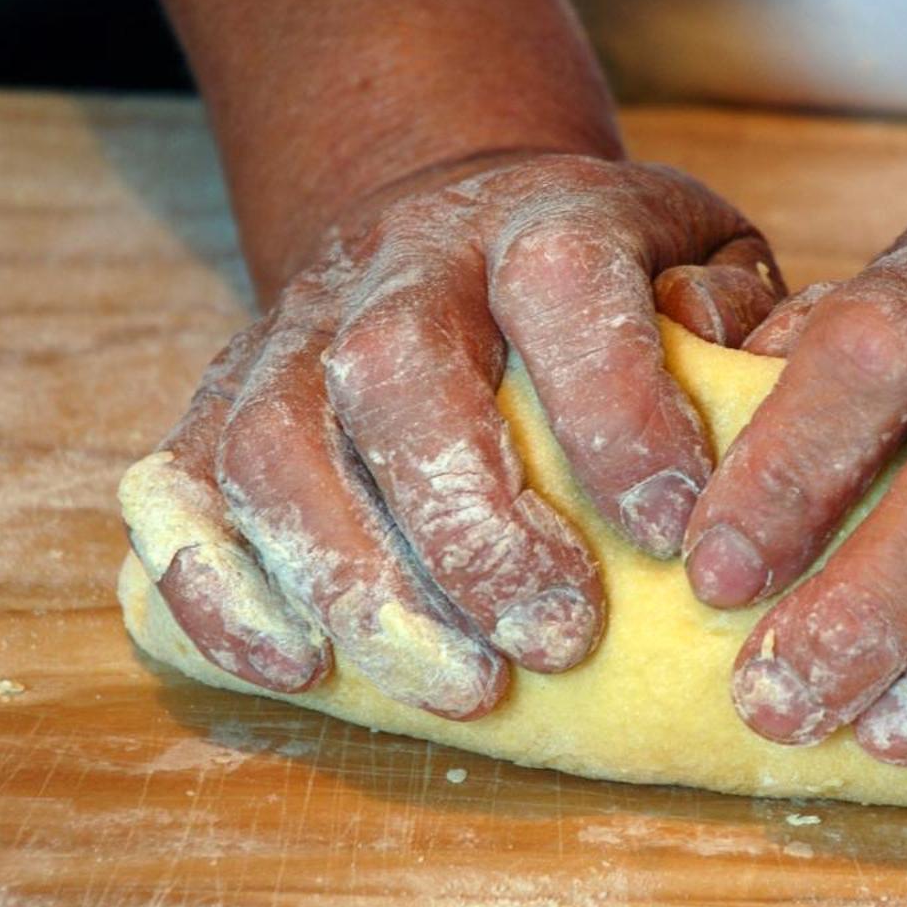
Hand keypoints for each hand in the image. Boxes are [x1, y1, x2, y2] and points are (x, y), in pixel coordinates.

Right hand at [121, 152, 780, 718]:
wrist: (451, 219)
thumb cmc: (607, 279)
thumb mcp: (700, 258)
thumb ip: (732, 314)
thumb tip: (734, 387)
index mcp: (537, 220)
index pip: (563, 280)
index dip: (615, 405)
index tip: (672, 531)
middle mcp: (400, 265)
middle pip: (395, 373)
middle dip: (472, 528)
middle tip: (558, 643)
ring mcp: (291, 333)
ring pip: (274, 444)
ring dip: (355, 581)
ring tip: (458, 687)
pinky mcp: (214, 401)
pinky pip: (172, 486)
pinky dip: (216, 585)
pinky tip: (295, 666)